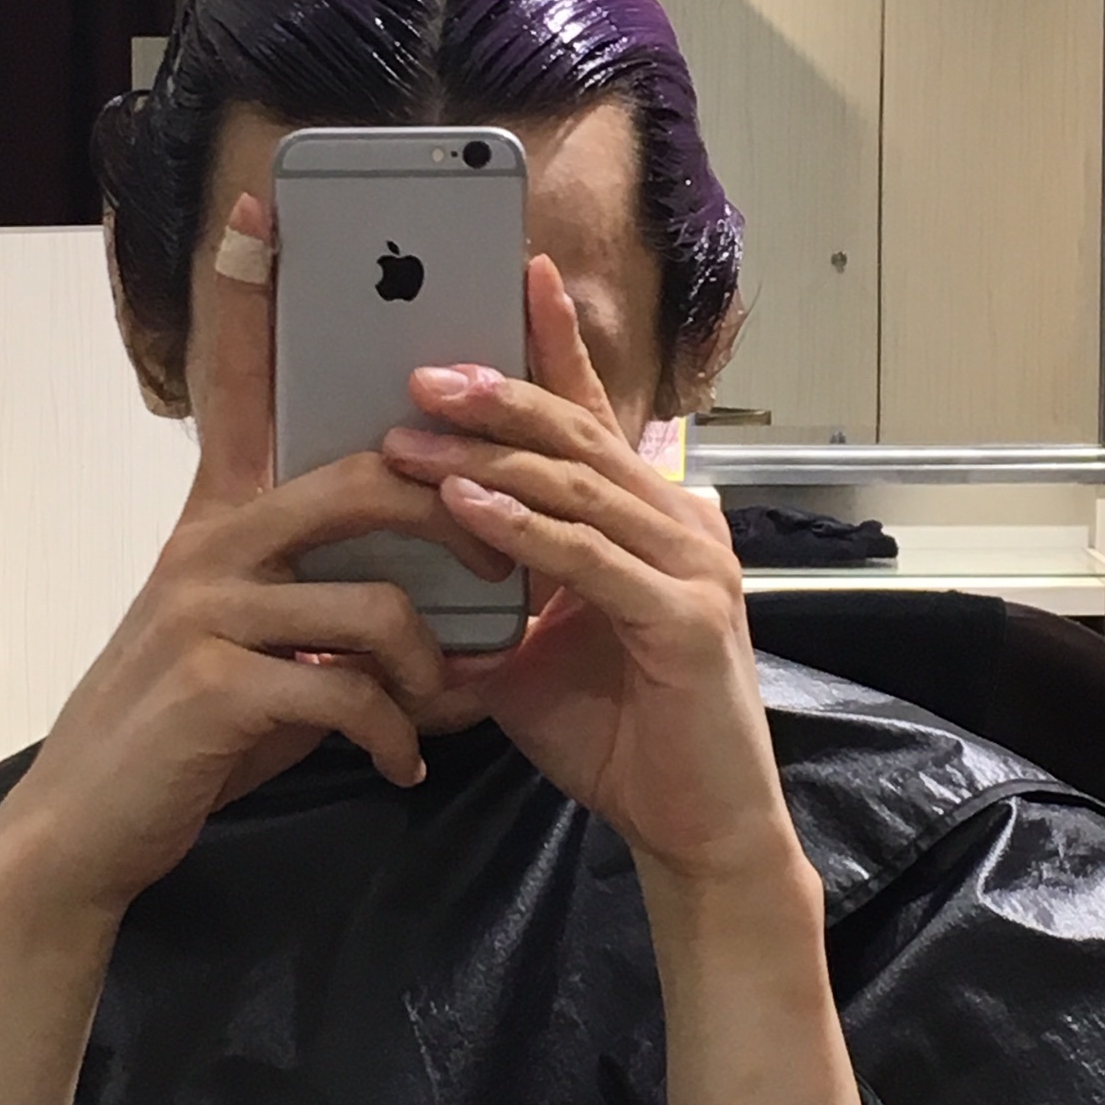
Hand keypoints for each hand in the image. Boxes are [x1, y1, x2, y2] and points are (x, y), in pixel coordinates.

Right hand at [0, 193, 509, 919]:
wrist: (92, 826)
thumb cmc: (195, 724)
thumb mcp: (256, 634)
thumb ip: (321, 586)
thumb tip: (430, 581)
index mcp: (223, 515)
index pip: (233, 383)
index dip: (243, 293)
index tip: (260, 208)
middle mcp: (211, 541)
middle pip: (364, 478)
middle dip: (461, 522)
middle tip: (512, 574)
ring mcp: (207, 607)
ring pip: (376, 597)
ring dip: (434, 665)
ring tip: (447, 706)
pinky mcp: (215, 683)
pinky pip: (352, 687)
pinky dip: (398, 732)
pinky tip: (401, 763)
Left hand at [383, 256, 801, 887]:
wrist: (695, 830)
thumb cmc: (622, 737)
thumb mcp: (537, 651)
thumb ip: (496, 597)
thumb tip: (409, 574)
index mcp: (645, 521)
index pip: (594, 417)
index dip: (557, 346)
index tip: (522, 274)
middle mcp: (678, 525)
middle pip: (579, 436)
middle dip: (499, 393)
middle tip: (420, 371)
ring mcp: (690, 566)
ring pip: (579, 486)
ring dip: (489, 457)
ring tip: (412, 434)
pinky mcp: (686, 620)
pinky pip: (588, 559)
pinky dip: (525, 529)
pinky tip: (468, 507)